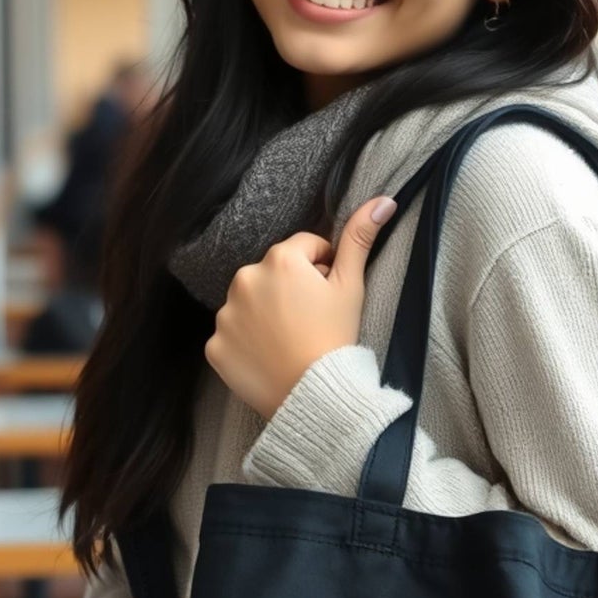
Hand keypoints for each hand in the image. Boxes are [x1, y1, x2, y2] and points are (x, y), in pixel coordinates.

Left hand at [205, 196, 396, 420]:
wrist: (314, 396)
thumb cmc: (336, 337)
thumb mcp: (352, 286)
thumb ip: (360, 238)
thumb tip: (383, 200)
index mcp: (280, 259)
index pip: (305, 249)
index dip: (323, 270)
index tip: (328, 298)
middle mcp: (244, 279)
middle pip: (274, 273)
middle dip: (291, 289)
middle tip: (311, 320)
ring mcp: (226, 314)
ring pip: (251, 302)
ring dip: (267, 313)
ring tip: (291, 339)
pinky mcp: (215, 345)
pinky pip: (233, 334)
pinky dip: (247, 342)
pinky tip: (270, 356)